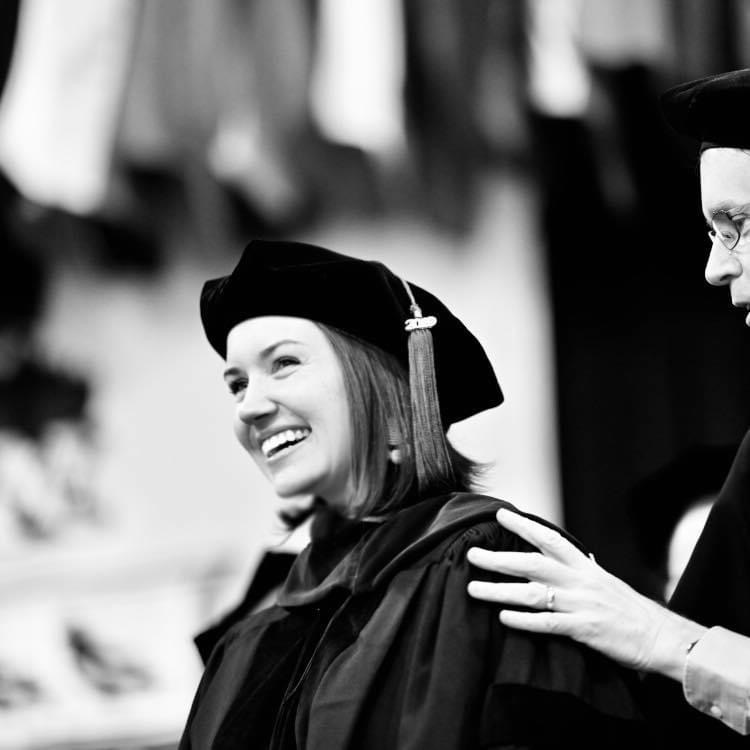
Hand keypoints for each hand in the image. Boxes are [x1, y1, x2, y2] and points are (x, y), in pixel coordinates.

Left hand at [467, 508, 705, 678]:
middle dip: (499, 559)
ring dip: (500, 591)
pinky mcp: (585, 630)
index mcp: (584, 567)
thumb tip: (575, 556)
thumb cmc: (632, 610)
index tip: (501, 515)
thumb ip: (585, 569)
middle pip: (532, 564)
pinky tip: (504, 617)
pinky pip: (549, 624)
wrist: (661, 637)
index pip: (549, 538)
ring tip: (474, 589)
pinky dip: (525, 620)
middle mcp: (579, 581)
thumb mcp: (606, 582)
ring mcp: (581, 605)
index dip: (524, 526)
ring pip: (533, 594)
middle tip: (472, 555)